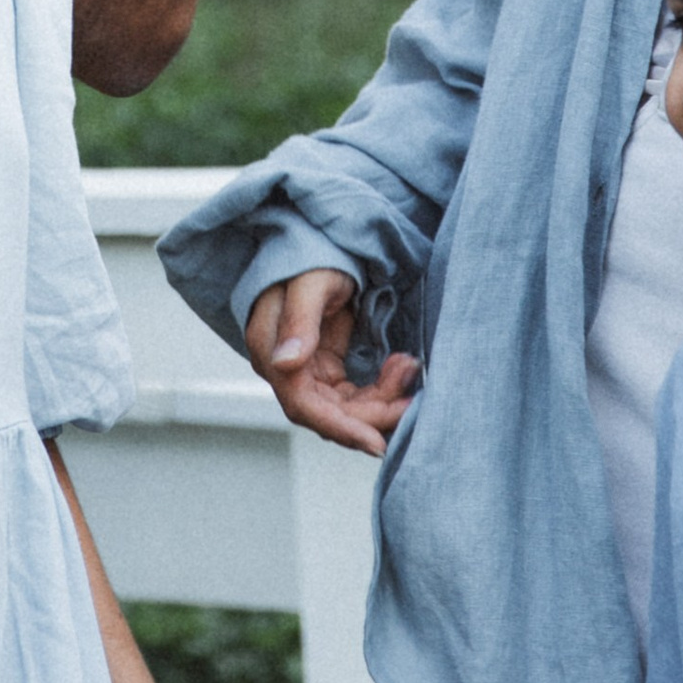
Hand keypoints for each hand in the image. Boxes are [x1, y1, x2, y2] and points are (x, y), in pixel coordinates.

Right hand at [245, 270, 417, 457]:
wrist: (321, 239)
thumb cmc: (312, 254)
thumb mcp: (310, 283)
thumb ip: (300, 322)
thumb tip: (286, 365)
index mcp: (270, 349)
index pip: (303, 405)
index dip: (340, 428)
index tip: (378, 443)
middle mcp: (283, 367)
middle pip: (328, 413)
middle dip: (372, 414)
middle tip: (412, 403)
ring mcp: (305, 368)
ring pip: (344, 407)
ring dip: (381, 399)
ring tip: (408, 367)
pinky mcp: (324, 366)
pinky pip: (353, 393)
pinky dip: (379, 387)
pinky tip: (400, 365)